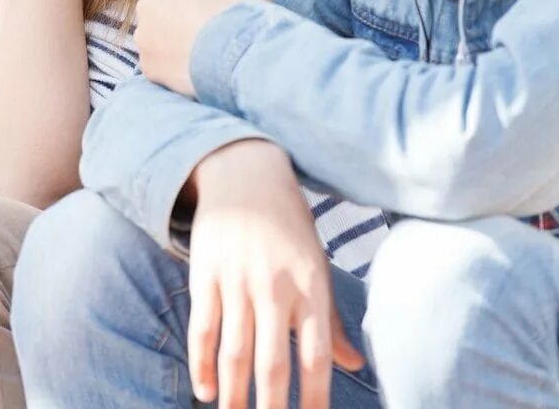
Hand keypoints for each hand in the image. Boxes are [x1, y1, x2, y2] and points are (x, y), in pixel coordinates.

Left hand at [138, 0, 273, 96]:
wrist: (234, 57)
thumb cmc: (241, 12)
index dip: (204, 1)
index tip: (218, 13)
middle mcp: (148, 3)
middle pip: (167, 12)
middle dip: (183, 22)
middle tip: (210, 36)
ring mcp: (143, 36)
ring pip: (158, 39)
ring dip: (174, 45)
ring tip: (202, 56)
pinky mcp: (146, 65)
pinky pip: (159, 66)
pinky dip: (173, 69)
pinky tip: (193, 71)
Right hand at [186, 141, 364, 408]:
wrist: (245, 173)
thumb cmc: (288, 226)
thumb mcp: (317, 266)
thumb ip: (331, 320)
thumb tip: (356, 365)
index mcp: (311, 288)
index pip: (315, 356)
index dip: (314, 399)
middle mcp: (275, 287)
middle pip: (272, 362)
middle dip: (270, 406)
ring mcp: (237, 281)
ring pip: (235, 350)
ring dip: (234, 393)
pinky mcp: (206, 274)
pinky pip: (204, 327)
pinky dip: (203, 362)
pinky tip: (206, 389)